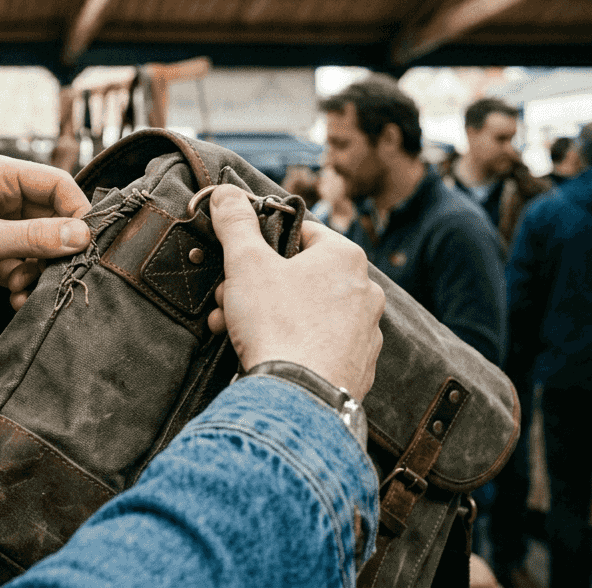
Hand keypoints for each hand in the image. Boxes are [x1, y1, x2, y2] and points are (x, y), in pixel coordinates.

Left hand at [0, 154, 91, 325]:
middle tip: (57, 275)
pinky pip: (21, 266)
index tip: (88, 245)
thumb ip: (35, 239)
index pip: (57, 184)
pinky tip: (13, 299)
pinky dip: (23, 282)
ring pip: (38, 246)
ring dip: (38, 270)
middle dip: (56, 249)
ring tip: (21, 289)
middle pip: (52, 218)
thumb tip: (83, 236)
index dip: (77, 212)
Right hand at [205, 185, 383, 400]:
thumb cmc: (279, 324)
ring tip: (236, 330)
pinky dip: (289, 345)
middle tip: (229, 299)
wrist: (300, 396)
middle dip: (256, 286)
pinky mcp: (358, 366)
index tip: (239, 260)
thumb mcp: (246, 263)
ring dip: (267, 315)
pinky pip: (317, 345)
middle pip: (299, 275)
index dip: (261, 243)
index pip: (301, 232)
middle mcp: (365, 291)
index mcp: (345, 258)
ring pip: (306, 311)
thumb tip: (226, 194)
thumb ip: (236, 224)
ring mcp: (365, 332)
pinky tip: (264, 353)